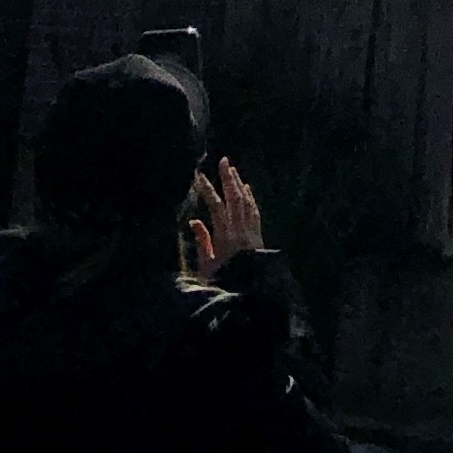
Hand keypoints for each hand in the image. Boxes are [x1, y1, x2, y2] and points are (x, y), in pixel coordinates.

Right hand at [186, 158, 264, 274]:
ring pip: (246, 202)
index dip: (208, 190)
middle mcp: (240, 229)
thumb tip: (194, 220)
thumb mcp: (207, 265)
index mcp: (225, 235)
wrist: (251, 291)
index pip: (216, 206)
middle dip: (229, 178)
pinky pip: (254, 211)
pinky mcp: (258, 235)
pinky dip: (250, 198)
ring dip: (239, 184)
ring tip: (232, 170)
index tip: (199, 176)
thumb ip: (202, 241)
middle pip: (235, 197)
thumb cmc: (225, 280)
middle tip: (224, 160)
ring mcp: (251, 231)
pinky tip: (247, 189)